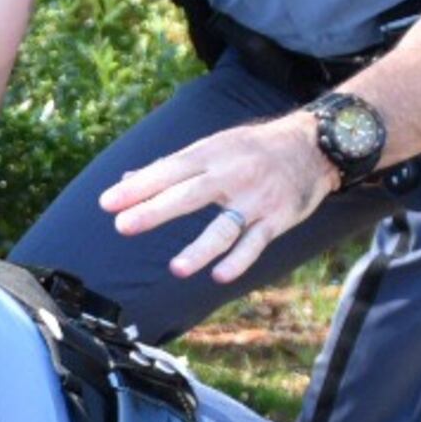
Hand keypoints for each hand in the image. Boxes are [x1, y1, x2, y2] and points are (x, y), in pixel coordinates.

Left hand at [98, 108, 343, 285]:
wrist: (313, 145)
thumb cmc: (252, 149)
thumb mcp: (213, 146)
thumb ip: (171, 166)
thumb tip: (127, 179)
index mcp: (210, 154)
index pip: (168, 171)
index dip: (138, 187)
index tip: (107, 203)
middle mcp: (231, 175)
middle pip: (190, 194)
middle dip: (156, 211)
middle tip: (123, 226)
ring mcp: (255, 200)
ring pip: (224, 227)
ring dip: (200, 249)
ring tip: (176, 269)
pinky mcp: (276, 219)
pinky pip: (255, 243)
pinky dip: (239, 261)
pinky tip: (218, 276)